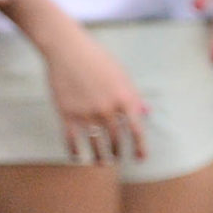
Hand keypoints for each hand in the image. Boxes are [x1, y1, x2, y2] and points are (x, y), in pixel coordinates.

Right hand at [43, 25, 147, 161]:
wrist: (67, 49)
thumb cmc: (98, 60)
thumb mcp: (122, 76)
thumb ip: (134, 97)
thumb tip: (146, 113)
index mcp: (124, 100)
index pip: (136, 130)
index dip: (140, 147)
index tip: (140, 158)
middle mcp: (107, 109)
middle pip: (115, 139)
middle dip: (117, 153)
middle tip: (117, 159)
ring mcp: (86, 112)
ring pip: (95, 143)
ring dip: (99, 157)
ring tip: (102, 163)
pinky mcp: (66, 112)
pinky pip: (71, 138)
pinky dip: (75, 151)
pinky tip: (77, 157)